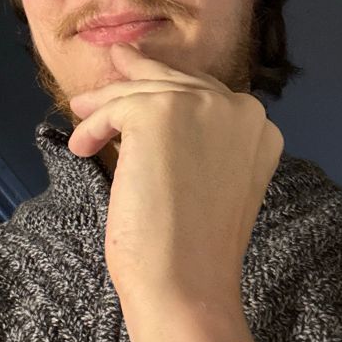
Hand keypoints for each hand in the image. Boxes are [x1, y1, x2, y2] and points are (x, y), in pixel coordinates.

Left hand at [68, 43, 283, 305]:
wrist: (185, 283)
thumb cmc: (196, 250)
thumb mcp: (215, 181)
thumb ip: (205, 142)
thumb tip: (156, 110)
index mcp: (260, 129)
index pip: (209, 92)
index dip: (174, 88)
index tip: (146, 83)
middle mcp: (240, 108)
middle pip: (177, 81)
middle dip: (141, 72)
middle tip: (117, 59)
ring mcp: (201, 105)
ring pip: (142, 91)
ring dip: (106, 103)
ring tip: (81, 109)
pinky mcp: (159, 110)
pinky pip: (114, 109)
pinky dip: (93, 128)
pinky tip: (82, 148)